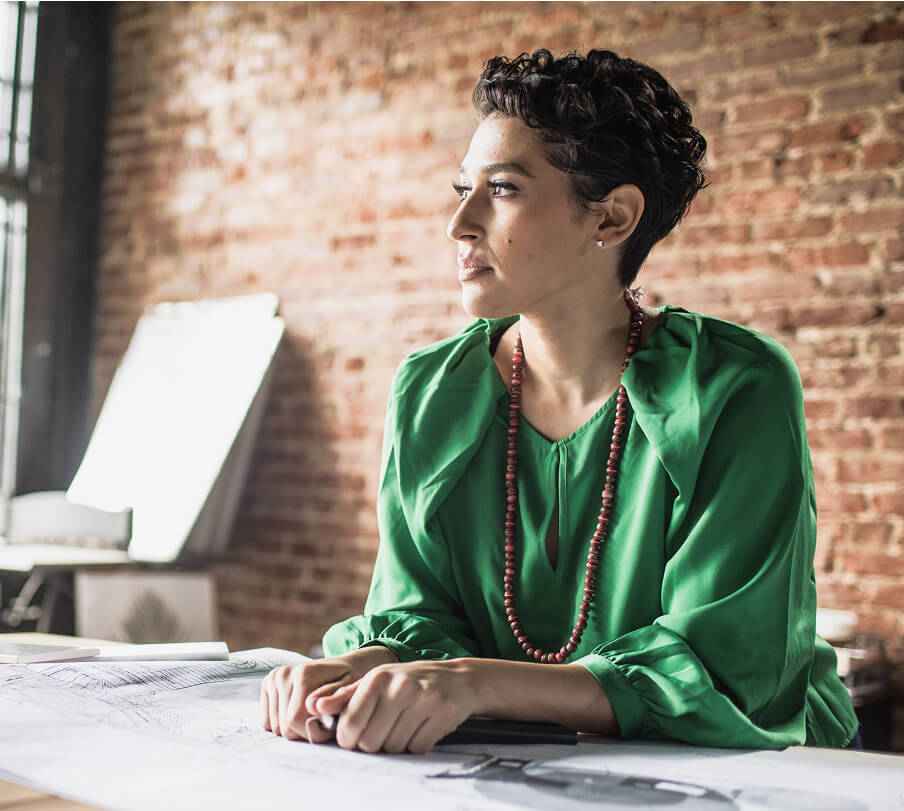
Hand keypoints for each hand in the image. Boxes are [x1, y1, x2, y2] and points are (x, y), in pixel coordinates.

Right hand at [260, 646, 395, 742]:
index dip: (313, 731)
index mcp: (303, 674)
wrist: (344, 667)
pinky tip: (298, 711)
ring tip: (312, 714)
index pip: (295, 720)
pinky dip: (282, 723)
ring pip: (275, 726)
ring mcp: (274, 678)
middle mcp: (284, 674)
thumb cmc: (350, 681)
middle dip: (304, 731)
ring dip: (294, 728)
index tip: (330, 724)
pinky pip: (267, 721)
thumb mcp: (352, 689)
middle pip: (284, 726)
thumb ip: (336, 699)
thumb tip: (314, 706)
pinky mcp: (268, 684)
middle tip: (321, 719)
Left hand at [308, 659, 477, 753]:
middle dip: (374, 744)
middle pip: (371, 742)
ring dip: (396, 745)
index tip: (356, 738)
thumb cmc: (408, 682)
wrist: (457, 679)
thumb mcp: (376, 682)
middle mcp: (399, 686)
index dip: (350, 739)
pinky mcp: (443, 713)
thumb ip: (345, 696)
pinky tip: (421, 728)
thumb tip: (315, 706)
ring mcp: (423, 699)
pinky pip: (418, 748)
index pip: (350, 725)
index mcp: (377, 679)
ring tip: (404, 726)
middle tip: (384, 731)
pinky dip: (417, 745)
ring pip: (394, 748)